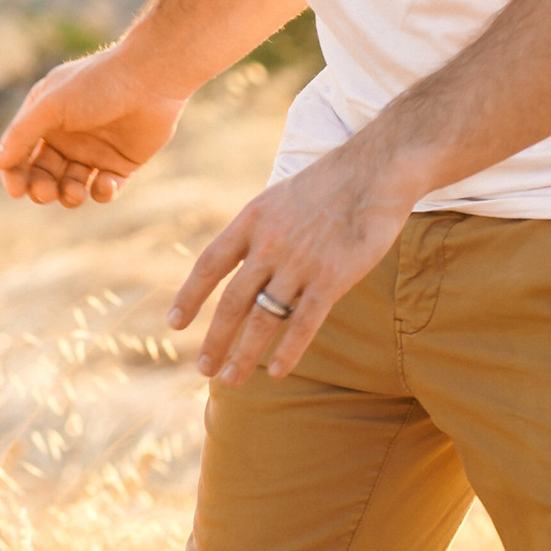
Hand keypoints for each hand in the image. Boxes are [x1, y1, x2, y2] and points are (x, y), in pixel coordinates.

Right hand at [0, 49, 184, 206]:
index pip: (20, 154)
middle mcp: (67, 137)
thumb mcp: (50, 106)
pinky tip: (105, 183)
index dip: (14, 174)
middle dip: (41, 189)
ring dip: (69, 195)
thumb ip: (21, 134)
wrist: (150, 79)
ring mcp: (94, 151)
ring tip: (76, 190)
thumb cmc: (96, 85)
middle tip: (46, 192)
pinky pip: (104, 189)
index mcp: (45, 118)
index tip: (16, 190)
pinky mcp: (121, 163)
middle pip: (43, 175)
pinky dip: (101, 192)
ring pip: (71, 187)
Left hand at [170, 134, 412, 381]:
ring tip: (230, 380)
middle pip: (231, 301)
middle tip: (203, 367)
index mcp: (251, 221)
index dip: (189, 296)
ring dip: (243, 354)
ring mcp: (299, 263)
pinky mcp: (332, 278)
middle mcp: (268, 244)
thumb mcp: (280, 198)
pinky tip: (277, 372)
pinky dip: (288, 351)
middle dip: (214, 339)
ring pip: (262, 319)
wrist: (375, 170)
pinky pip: (303, 323)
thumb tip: (244, 260)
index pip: (209, 264)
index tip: (174, 323)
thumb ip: (260, 230)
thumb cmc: (330, 183)